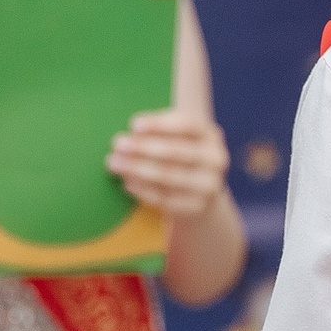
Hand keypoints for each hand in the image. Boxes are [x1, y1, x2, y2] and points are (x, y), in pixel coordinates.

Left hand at [108, 108, 229, 219]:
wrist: (198, 193)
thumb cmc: (180, 156)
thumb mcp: (178, 139)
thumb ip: (159, 132)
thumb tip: (129, 135)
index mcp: (210, 135)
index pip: (187, 125)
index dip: (160, 124)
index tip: (134, 125)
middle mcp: (215, 159)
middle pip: (176, 151)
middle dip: (143, 147)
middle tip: (117, 144)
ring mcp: (208, 185)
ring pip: (168, 176)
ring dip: (137, 168)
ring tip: (114, 163)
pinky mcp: (196, 206)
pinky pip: (164, 198)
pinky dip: (143, 189)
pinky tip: (127, 182)